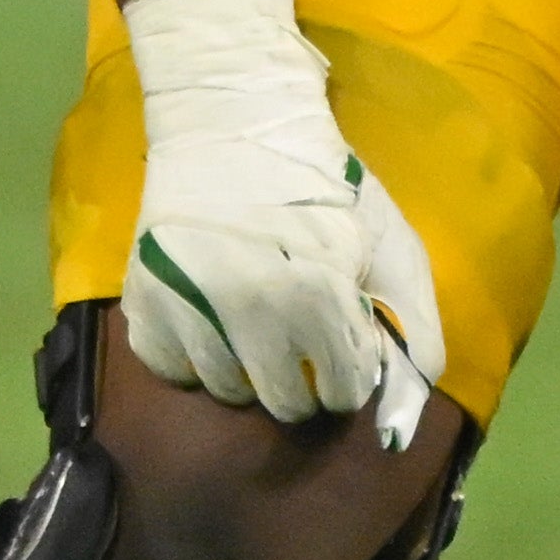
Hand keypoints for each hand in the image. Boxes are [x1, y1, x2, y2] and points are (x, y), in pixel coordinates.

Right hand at [115, 0, 441, 448]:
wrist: (236, 124)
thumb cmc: (329, 192)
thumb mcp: (394, 254)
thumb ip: (415, 345)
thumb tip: (397, 435)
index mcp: (318, 295)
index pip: (344, 393)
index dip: (352, 366)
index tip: (345, 332)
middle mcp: (248, 309)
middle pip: (286, 404)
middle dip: (305, 377)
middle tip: (301, 328)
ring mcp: (187, 307)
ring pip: (228, 392)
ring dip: (249, 368)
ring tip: (256, 317)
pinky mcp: (144, 302)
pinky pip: (172, 371)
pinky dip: (193, 355)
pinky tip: (211, 315)